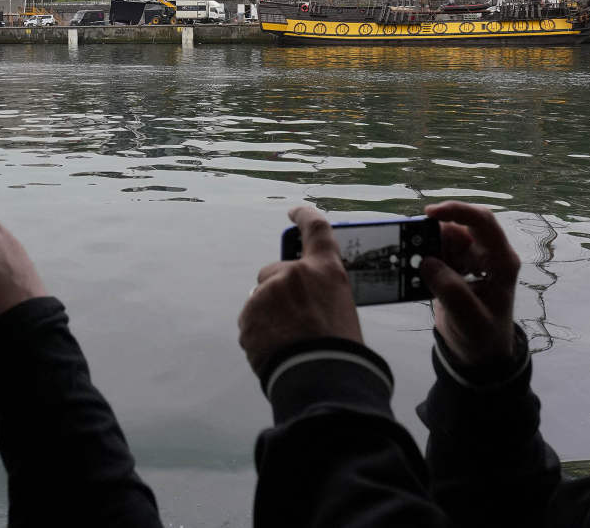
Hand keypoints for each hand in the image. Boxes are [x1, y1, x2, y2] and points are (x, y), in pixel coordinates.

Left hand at [238, 205, 362, 375]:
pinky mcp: (249, 315)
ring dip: (269, 314)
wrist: (321, 379)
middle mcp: (294, 273)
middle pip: (276, 270)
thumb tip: (299, 298)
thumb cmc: (339, 348)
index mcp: (325, 269)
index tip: (294, 210)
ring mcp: (268, 293)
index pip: (316, 228)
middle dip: (279, 289)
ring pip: (261, 298)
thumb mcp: (340, 308)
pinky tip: (275, 349)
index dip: (304, 215)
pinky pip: (251, 320)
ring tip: (288, 341)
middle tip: (295, 318)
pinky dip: (259, 332)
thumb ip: (318, 291)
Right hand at [420, 201, 520, 367]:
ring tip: (412, 264)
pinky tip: (415, 271)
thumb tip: (428, 262)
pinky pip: (436, 251)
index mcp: (501, 261)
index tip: (429, 212)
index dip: (458, 211)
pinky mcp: (456, 267)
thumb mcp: (469, 319)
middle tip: (411, 245)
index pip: (483, 222)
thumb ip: (451, 291)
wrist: (479, 353)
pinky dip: (423, 257)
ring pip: (444, 237)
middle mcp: (487, 254)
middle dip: (434, 232)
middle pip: (459, 227)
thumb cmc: (482, 337)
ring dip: (426, 246)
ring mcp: (471, 260)